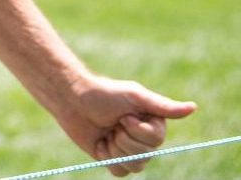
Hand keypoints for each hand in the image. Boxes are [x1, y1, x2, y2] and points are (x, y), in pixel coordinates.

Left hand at [55, 75, 195, 175]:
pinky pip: (119, 172)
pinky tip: (100, 143)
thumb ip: (162, 106)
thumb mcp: (134, 96)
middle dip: (124, 140)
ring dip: (116, 150)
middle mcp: (145, 139)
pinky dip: (107, 158)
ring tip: (106, 133)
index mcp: (154, 123)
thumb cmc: (103, 93)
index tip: (123, 116)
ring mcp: (129, 150)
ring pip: (134, 166)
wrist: (72, 100)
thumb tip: (193, 108)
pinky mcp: (113, 158)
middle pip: (145, 156)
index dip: (137, 131)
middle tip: (112, 124)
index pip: (155, 141)